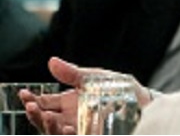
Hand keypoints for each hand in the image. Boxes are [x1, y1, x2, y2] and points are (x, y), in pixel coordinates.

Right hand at [19, 57, 151, 134]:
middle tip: (32, 106)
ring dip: (48, 126)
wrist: (144, 102)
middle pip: (45, 120)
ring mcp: (79, 129)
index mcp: (69, 102)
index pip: (44, 103)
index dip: (32, 100)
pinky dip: (66, 134)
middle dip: (36, 114)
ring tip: (46, 116)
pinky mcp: (90, 135)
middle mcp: (70, 117)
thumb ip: (74, 73)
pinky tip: (66, 127)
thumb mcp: (96, 77)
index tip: (23, 94)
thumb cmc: (120, 88)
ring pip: (55, 131)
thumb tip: (51, 61)